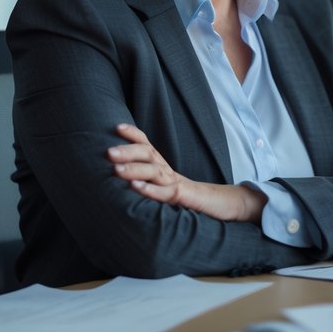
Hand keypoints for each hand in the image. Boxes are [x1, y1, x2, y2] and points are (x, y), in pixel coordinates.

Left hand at [108, 123, 264, 221]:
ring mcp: (178, 183)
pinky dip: (151, 190)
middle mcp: (169, 171)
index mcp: (164, 167)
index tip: (117, 127)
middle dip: (128, 151)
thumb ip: (150, 181)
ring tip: (116, 170)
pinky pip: (167, 193)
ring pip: (155, 172)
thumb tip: (123, 177)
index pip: (148, 144)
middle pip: (149, 154)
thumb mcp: (167, 186)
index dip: (134, 134)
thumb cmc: (189, 196)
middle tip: (108, 151)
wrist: (223, 204)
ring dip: (135, 169)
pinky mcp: (185, 197)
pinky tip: (135, 189)